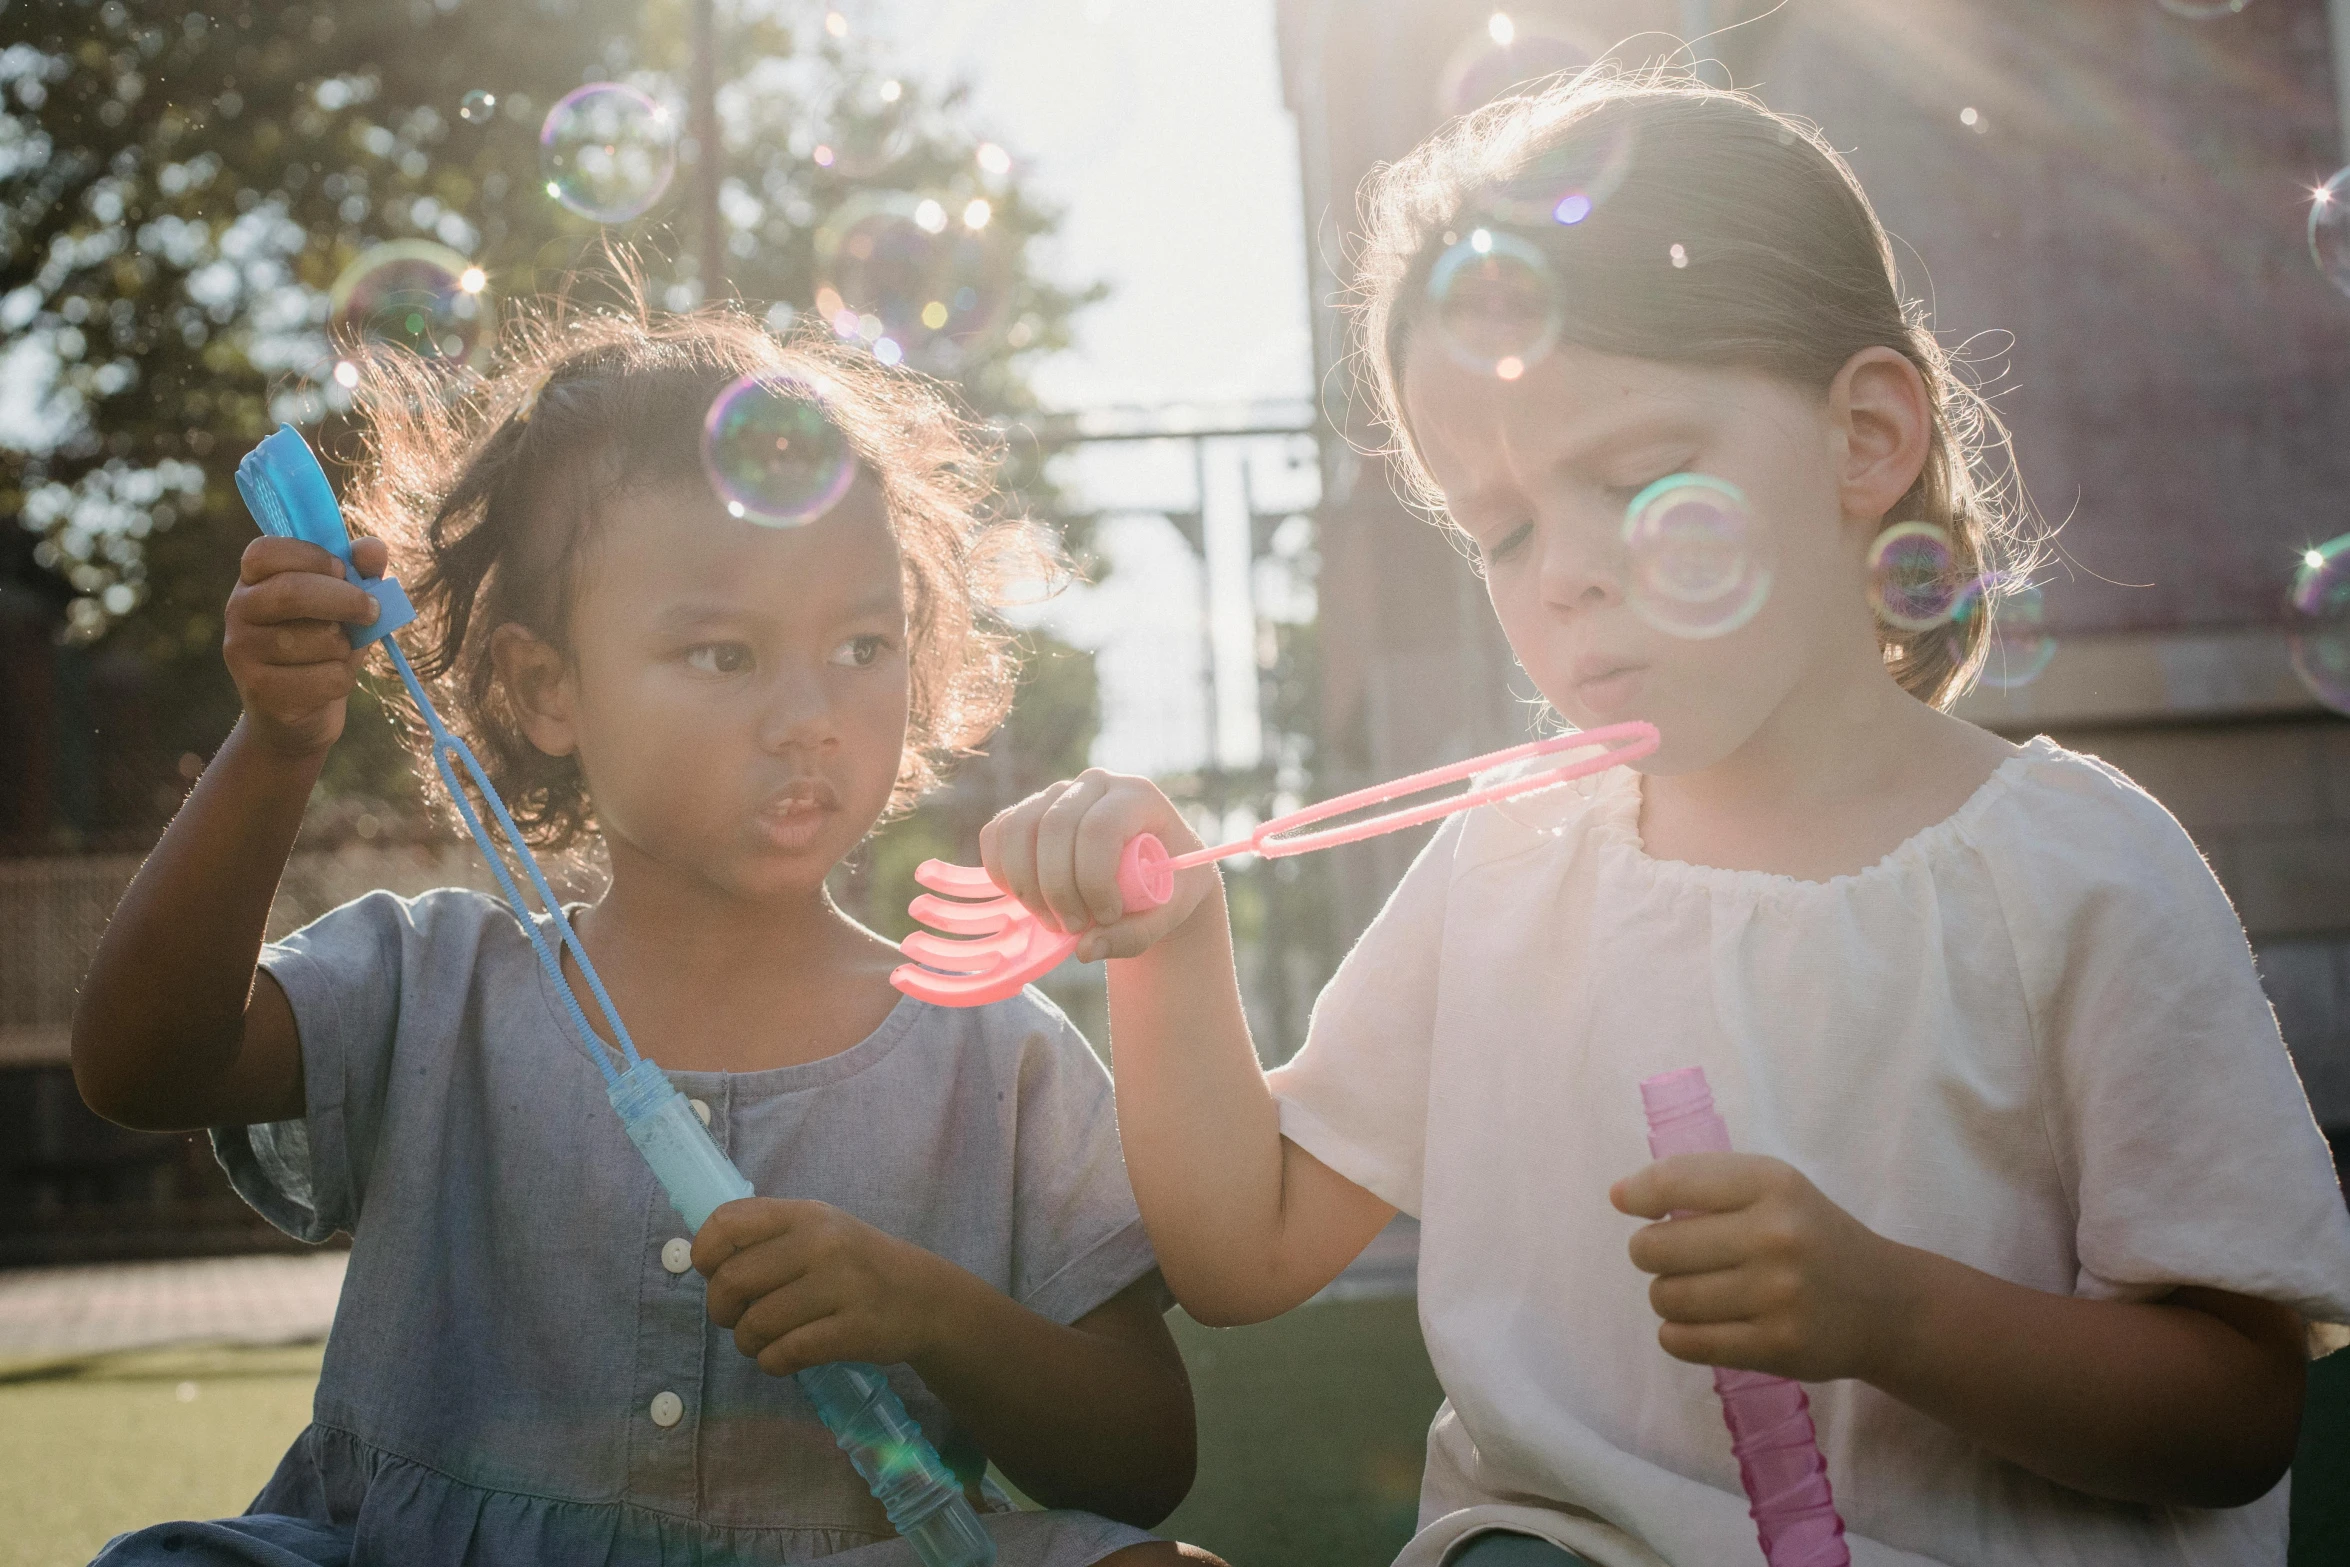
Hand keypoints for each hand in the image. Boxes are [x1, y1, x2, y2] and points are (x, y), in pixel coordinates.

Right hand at [223, 535, 390, 757]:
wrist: (296, 717)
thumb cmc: (321, 648)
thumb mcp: (344, 607)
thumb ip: (360, 572)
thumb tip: (373, 548)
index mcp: (253, 581)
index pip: (265, 552)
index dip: (310, 555)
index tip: (342, 569)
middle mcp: (238, 611)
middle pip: (291, 593)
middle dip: (345, 599)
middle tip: (372, 610)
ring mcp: (243, 652)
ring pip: (317, 638)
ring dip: (345, 648)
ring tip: (336, 655)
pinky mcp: (260, 691)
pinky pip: (325, 677)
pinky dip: (343, 679)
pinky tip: (328, 684)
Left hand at [694, 1198, 963, 1376]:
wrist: (923, 1297)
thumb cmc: (856, 1263)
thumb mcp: (819, 1230)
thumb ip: (768, 1237)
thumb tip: (703, 1261)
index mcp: (805, 1214)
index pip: (728, 1223)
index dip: (705, 1253)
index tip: (712, 1273)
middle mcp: (821, 1244)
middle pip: (733, 1280)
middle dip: (721, 1310)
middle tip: (735, 1319)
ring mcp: (840, 1287)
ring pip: (756, 1324)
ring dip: (748, 1343)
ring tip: (763, 1342)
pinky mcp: (852, 1331)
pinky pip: (785, 1354)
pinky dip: (772, 1363)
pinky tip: (783, 1358)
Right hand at [980, 768, 1219, 961]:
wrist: (1149, 873)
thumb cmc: (1164, 887)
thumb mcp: (1167, 913)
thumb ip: (1134, 934)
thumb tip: (1086, 949)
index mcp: (1137, 795)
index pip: (1100, 827)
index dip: (1094, 878)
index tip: (1108, 916)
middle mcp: (1094, 784)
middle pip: (1054, 826)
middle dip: (1058, 889)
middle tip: (1075, 928)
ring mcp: (1056, 793)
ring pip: (1017, 829)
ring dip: (1027, 886)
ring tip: (1054, 921)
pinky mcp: (1027, 810)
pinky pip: (997, 835)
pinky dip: (1003, 874)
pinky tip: (1030, 901)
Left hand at [1611, 1152, 1918, 1383]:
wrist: (1883, 1305)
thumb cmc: (1810, 1235)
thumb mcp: (1772, 1188)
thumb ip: (1701, 1182)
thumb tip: (1619, 1195)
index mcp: (1773, 1184)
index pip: (1674, 1182)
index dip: (1638, 1195)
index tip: (1627, 1203)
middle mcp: (1776, 1236)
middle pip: (1656, 1247)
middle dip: (1650, 1252)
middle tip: (1674, 1257)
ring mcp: (1777, 1296)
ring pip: (1666, 1296)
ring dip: (1666, 1295)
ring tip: (1694, 1291)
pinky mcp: (1775, 1347)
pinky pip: (1682, 1342)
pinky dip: (1676, 1334)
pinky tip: (1699, 1323)